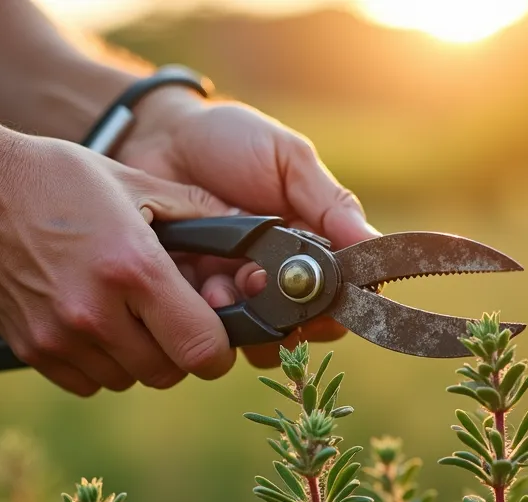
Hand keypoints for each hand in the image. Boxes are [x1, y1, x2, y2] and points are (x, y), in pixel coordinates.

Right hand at [0, 126, 237, 395]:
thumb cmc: (56, 178)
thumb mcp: (134, 182)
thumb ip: (200, 212)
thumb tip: (252, 233)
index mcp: (132, 267)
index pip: (202, 349)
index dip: (219, 348)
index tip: (215, 333)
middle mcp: (97, 310)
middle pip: (168, 372)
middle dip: (178, 350)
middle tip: (168, 316)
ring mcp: (61, 335)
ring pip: (128, 380)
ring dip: (137, 356)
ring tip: (123, 311)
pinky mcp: (32, 350)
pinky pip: (88, 383)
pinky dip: (99, 363)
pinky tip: (90, 320)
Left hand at [115, 90, 380, 367]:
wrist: (155, 137)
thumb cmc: (228, 141)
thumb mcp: (289, 160)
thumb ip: (329, 203)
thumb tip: (373, 245)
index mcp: (310, 247)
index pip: (339, 296)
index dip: (333, 303)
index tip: (317, 290)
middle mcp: (277, 279)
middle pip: (300, 328)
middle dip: (282, 314)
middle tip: (256, 279)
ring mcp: (234, 294)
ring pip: (256, 338)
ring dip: (244, 320)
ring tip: (222, 284)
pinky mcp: (192, 301)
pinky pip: (209, 331)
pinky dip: (206, 317)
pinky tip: (197, 285)